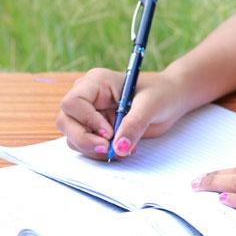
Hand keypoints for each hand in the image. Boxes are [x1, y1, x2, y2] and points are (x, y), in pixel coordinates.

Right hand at [55, 68, 189, 160]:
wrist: (170, 101)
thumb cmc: (161, 94)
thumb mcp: (151, 106)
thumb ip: (134, 125)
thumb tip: (118, 147)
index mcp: (96, 82)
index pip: (73, 102)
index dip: (87, 121)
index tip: (109, 133)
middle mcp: (87, 97)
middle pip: (66, 121)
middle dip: (85, 139)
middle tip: (109, 149)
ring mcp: (88, 114)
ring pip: (72, 137)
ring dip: (94, 149)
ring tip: (122, 149)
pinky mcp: (94, 130)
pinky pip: (85, 146)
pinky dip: (100, 153)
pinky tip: (121, 148)